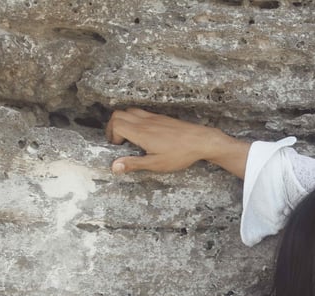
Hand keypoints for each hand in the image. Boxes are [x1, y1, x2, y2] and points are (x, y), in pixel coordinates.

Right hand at [106, 108, 247, 177]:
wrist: (202, 141)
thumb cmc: (180, 154)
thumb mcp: (156, 164)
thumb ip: (134, 163)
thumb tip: (114, 166)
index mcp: (141, 132)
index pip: (116, 125)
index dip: (112, 136)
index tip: (119, 148)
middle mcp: (145, 121)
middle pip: (118, 114)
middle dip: (112, 127)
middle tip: (118, 141)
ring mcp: (154, 117)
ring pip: (130, 111)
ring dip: (123, 121)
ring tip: (128, 136)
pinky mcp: (162, 117)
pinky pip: (142, 112)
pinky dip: (135, 119)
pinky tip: (143, 133)